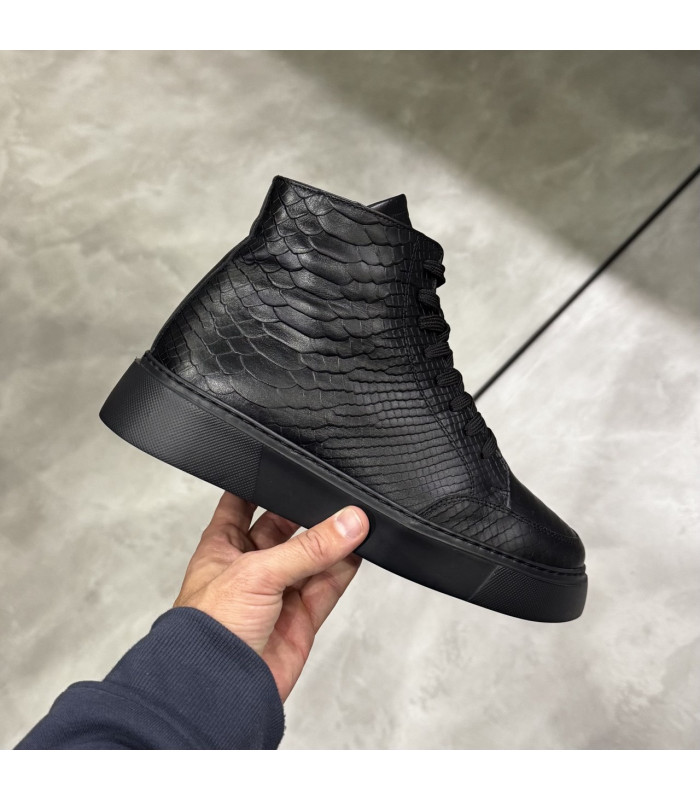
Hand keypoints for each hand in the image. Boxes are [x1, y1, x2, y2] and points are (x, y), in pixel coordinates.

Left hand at [174, 492, 368, 701]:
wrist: (218, 690)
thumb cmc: (208, 630)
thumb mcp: (256, 573)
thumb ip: (307, 548)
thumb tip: (347, 524)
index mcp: (222, 548)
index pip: (240, 505)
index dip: (259, 486)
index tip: (284, 466)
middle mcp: (249, 568)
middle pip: (284, 530)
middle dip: (307, 515)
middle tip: (335, 497)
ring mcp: (276, 594)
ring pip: (311, 558)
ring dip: (332, 542)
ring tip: (356, 521)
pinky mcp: (299, 619)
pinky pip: (327, 587)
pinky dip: (344, 570)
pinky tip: (358, 551)